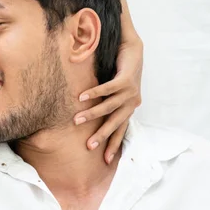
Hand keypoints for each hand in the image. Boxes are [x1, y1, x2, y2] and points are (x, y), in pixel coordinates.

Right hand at [74, 31, 142, 163]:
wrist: (133, 49)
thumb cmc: (120, 70)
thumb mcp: (113, 91)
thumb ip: (104, 102)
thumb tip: (85, 116)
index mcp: (129, 107)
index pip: (121, 130)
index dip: (114, 144)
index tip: (106, 160)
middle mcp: (132, 102)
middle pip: (115, 123)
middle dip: (102, 135)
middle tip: (89, 145)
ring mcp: (131, 91)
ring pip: (109, 107)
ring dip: (92, 114)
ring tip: (76, 119)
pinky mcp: (127, 79)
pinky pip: (108, 89)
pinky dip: (94, 94)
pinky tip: (82, 98)